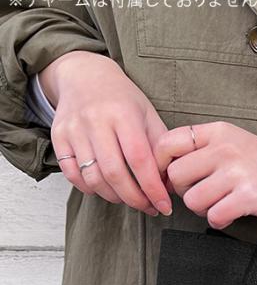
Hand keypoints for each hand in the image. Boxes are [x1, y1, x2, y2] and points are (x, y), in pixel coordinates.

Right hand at [40, 50, 171, 215]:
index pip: (139, 160)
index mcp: (123, 114)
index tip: (164, 205)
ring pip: (93, 178)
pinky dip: (90, 189)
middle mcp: (95, 121)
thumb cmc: (123, 100)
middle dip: (135, 199)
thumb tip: (170, 186)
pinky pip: (72, 175)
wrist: (85, 76)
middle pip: (114, 173)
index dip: (153, 188)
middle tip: (149, 208)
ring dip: (115, 197)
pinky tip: (107, 189)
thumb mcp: (149, 116)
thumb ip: (161, 150)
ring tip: (131, 199)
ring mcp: (74, 129)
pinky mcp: (58, 137)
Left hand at [153, 121, 256, 227]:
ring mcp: (238, 172)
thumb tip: (166, 172)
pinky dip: (219, 222)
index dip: (160, 167)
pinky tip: (230, 216)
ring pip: (192, 200)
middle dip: (186, 192)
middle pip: (176, 176)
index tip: (174, 181)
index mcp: (218, 132)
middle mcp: (225, 148)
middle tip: (205, 196)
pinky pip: (214, 216)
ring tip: (221, 205)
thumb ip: (204, 150)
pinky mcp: (249, 196)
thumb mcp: (236, 143)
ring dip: (203, 210)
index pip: (166, 144)